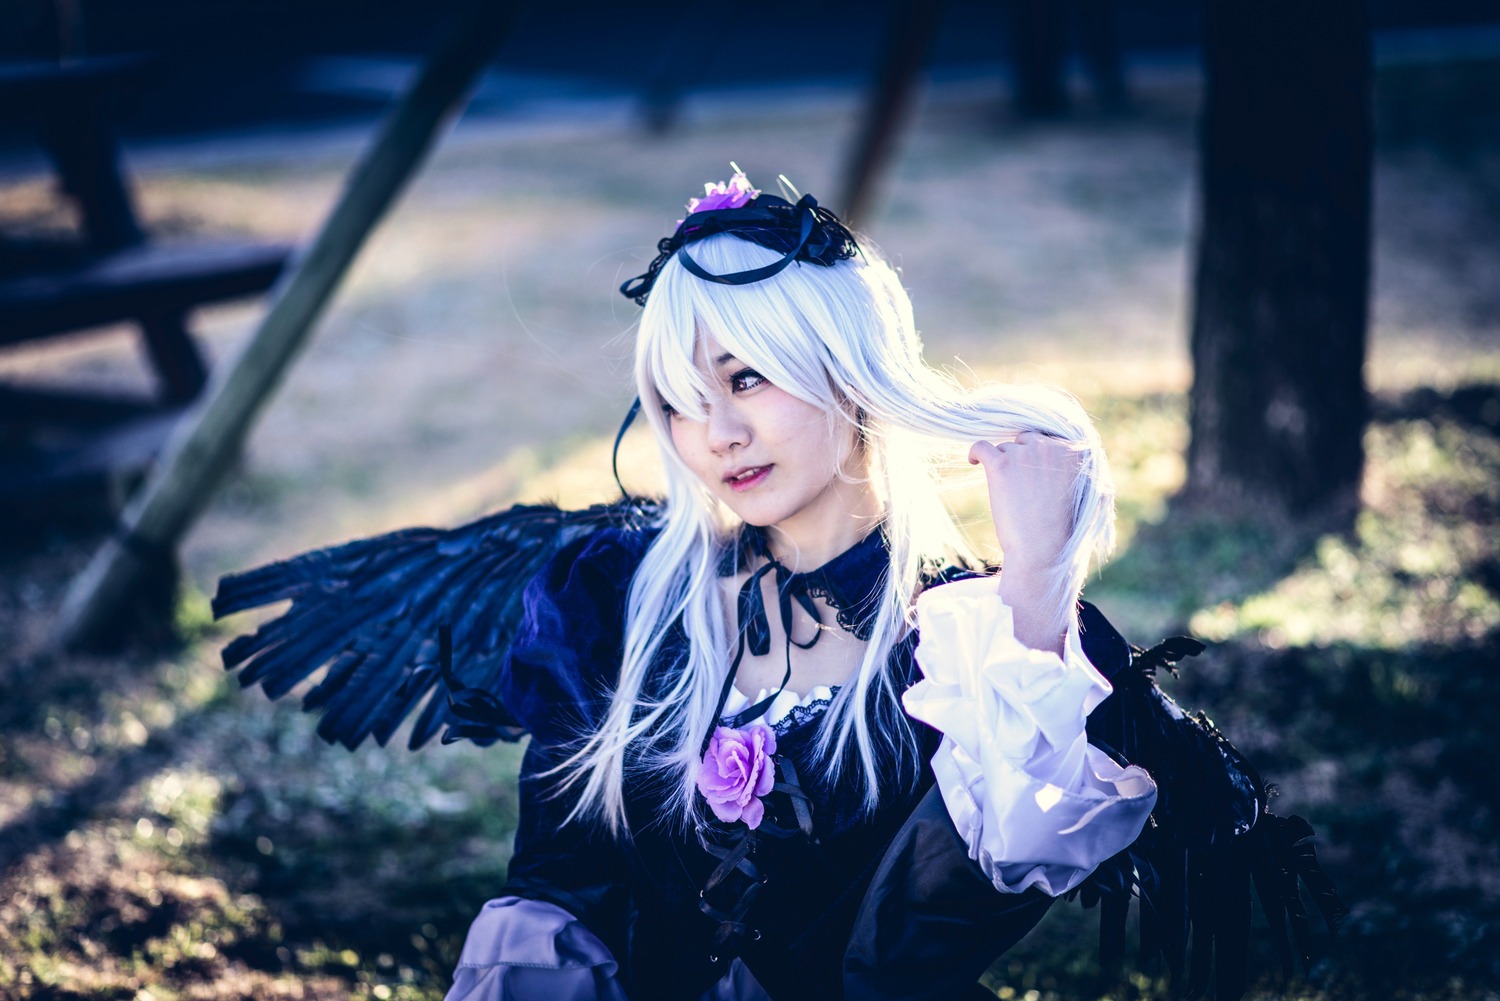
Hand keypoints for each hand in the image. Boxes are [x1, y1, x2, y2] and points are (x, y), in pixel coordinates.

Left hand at [969, 432, 1080, 653]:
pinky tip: (973, 461)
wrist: (1042, 549)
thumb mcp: (1078, 491)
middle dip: (1021, 457)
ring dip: (1004, 466)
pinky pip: (982, 446)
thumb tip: (1051, 449)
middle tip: (1020, 485)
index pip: (1049, 439)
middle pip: (1026, 440)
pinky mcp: (1001, 464)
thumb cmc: (1061, 527)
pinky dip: (976, 451)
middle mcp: (1050, 446)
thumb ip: (1069, 466)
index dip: (1038, 456)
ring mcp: (1025, 453)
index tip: (1032, 472)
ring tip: (1010, 494)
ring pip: (1005, 448)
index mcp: (1075, 451)